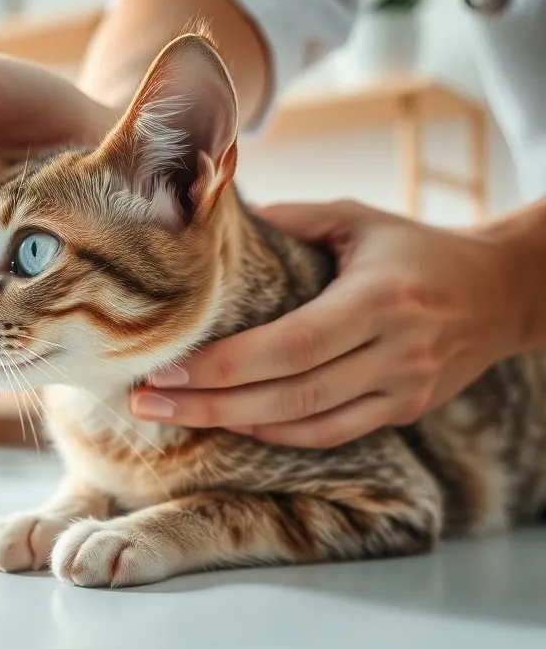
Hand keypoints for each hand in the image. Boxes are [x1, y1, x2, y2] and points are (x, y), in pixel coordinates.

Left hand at [130, 200, 516, 447]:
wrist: (502, 291)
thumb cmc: (418, 248)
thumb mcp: (360, 218)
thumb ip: (294, 218)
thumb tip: (222, 214)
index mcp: (377, 299)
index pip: (289, 345)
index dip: (224, 365)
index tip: (166, 367)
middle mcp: (393, 351)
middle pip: (288, 393)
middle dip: (209, 403)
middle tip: (145, 402)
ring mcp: (402, 388)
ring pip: (307, 423)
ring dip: (234, 424)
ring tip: (172, 416)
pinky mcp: (405, 410)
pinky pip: (332, 434)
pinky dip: (278, 433)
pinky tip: (232, 422)